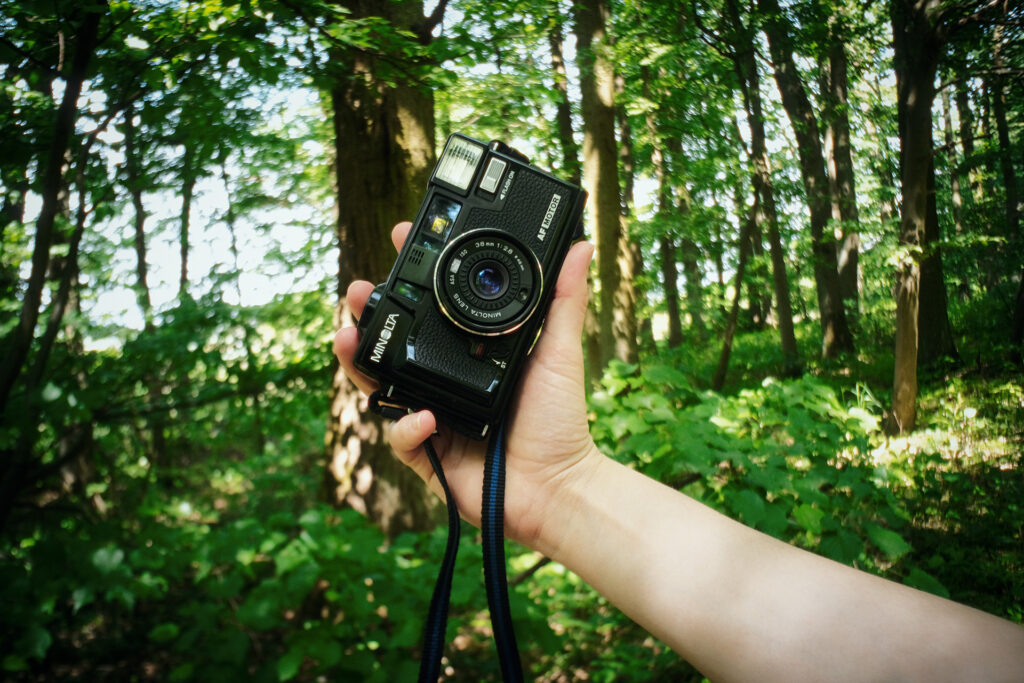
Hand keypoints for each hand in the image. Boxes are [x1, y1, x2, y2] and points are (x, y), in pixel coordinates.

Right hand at [333, 222, 598, 553]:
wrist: (558, 486)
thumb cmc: (559, 422)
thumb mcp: (559, 353)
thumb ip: (565, 300)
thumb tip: (581, 246)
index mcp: (470, 354)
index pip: (431, 309)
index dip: (411, 276)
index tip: (400, 239)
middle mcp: (445, 380)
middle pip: (395, 342)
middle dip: (370, 313)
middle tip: (358, 289)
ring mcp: (432, 416)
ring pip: (381, 385)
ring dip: (359, 361)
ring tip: (347, 336)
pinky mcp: (428, 455)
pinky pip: (402, 437)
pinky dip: (408, 425)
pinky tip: (425, 416)